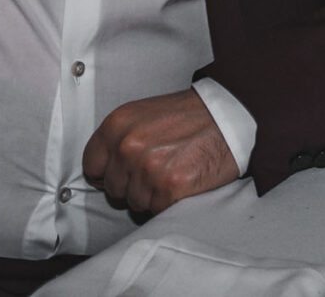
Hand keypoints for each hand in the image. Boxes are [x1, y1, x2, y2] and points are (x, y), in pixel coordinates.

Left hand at [82, 89, 239, 215]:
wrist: (232, 115)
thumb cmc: (191, 115)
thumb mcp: (145, 114)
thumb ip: (120, 138)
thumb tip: (102, 171)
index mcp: (117, 124)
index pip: (92, 166)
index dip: (109, 173)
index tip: (126, 171)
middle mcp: (128, 145)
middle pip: (113, 189)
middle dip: (133, 186)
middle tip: (160, 168)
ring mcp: (148, 167)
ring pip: (135, 203)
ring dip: (153, 195)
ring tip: (174, 171)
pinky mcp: (170, 186)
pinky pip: (157, 209)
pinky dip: (170, 202)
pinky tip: (184, 180)